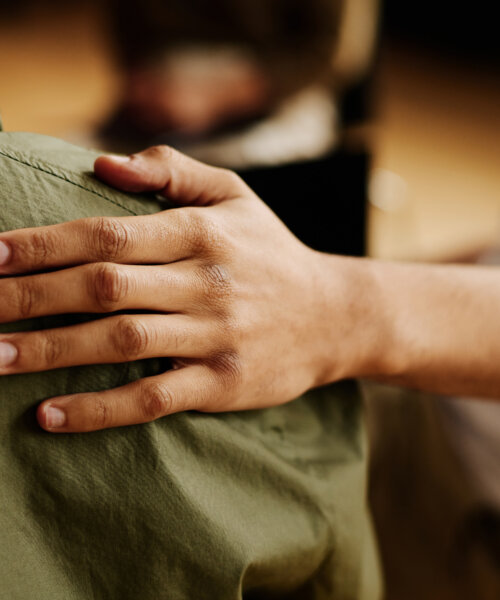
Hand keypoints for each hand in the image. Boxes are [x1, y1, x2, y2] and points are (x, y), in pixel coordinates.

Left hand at [0, 146, 358, 432]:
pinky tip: (49, 415)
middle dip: (28, 298)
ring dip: (49, 351)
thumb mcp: (236, 195)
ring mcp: (215, 337)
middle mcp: (206, 283)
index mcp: (203, 233)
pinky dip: (99, 409)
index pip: (107, 235)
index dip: (42, 245)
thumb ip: (173, 170)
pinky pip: (152, 398)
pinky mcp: (222, 384)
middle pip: (102, 288)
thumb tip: (103, 165)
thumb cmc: (273, 252)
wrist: (334, 315)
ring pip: (119, 343)